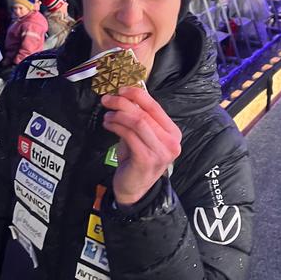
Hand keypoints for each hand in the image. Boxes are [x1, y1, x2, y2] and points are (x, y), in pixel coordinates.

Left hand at [101, 86, 180, 205]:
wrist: (135, 189)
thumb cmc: (137, 160)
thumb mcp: (141, 136)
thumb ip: (138, 119)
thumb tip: (125, 98)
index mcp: (173, 133)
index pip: (155, 107)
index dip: (137, 95)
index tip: (121, 90)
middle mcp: (171, 142)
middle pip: (144, 114)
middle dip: (123, 103)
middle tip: (107, 100)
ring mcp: (160, 152)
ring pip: (137, 122)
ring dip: (118, 115)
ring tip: (107, 115)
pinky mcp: (146, 159)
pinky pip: (129, 135)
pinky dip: (116, 126)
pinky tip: (108, 125)